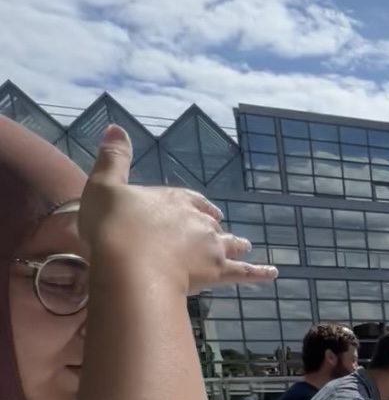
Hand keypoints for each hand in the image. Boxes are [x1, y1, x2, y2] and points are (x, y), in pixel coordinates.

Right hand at [79, 126, 276, 294]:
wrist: (129, 265)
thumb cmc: (113, 226)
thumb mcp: (104, 185)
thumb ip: (114, 158)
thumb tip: (116, 126)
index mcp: (174, 198)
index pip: (191, 199)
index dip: (197, 205)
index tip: (205, 209)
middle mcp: (197, 219)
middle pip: (211, 223)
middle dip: (216, 227)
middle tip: (221, 231)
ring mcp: (210, 246)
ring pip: (229, 244)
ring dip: (237, 245)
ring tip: (246, 246)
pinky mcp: (216, 272)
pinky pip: (244, 273)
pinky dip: (259, 273)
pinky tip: (273, 274)